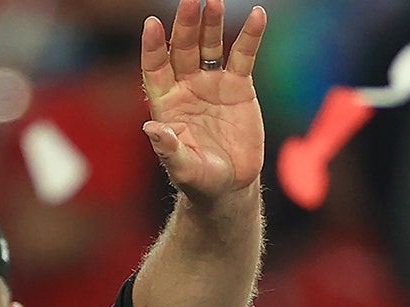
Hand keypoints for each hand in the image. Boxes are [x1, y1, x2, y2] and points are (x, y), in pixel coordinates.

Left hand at [141, 0, 266, 201]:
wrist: (230, 185)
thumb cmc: (200, 179)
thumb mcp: (183, 169)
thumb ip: (168, 150)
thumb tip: (151, 127)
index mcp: (166, 104)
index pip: (156, 69)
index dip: (153, 48)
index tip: (152, 24)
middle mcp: (186, 88)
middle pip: (183, 50)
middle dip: (185, 26)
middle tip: (190, 1)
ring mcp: (212, 84)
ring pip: (209, 46)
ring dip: (211, 23)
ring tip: (214, 1)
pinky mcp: (239, 86)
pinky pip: (243, 56)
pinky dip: (250, 36)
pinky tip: (258, 16)